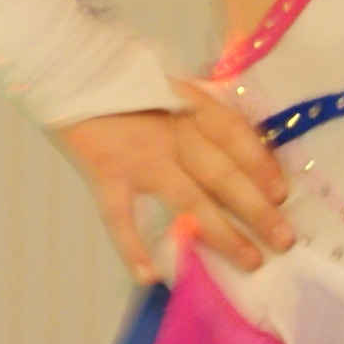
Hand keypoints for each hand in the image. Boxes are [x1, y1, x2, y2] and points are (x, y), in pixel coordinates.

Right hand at [59, 81, 290, 282]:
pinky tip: (151, 276)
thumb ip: (197, 112)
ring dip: (221, 233)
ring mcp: (138, 155)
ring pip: (188, 198)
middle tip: (282, 240)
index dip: (260, 164)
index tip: (281, 194)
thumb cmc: (121, 79)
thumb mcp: (168, 84)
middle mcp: (170, 130)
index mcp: (187, 103)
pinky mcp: (105, 173)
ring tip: (249, 260)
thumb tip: (243, 148)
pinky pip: (120, 216)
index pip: (233, 134)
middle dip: (255, 209)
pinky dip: (133, 247)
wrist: (62, 67)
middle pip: (221, 173)